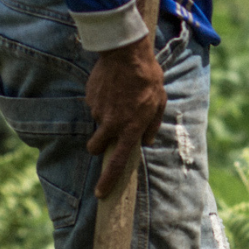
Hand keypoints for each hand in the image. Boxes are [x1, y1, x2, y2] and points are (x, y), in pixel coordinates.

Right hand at [85, 36, 165, 198]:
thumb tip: (147, 141)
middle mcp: (111, 125)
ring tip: (118, 101)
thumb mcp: (159, 104)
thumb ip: (153, 126)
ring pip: (96, 125)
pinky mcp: (89, 99)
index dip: (108, 181)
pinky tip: (112, 88)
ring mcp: (98, 112)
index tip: (101, 193)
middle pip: (95, 148)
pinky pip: (94, 107)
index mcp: (130, 129)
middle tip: (108, 133)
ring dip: (103, 121)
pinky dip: (102, 103)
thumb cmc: (148, 79)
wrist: (126, 54)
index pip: (116, 163)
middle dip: (98, 145)